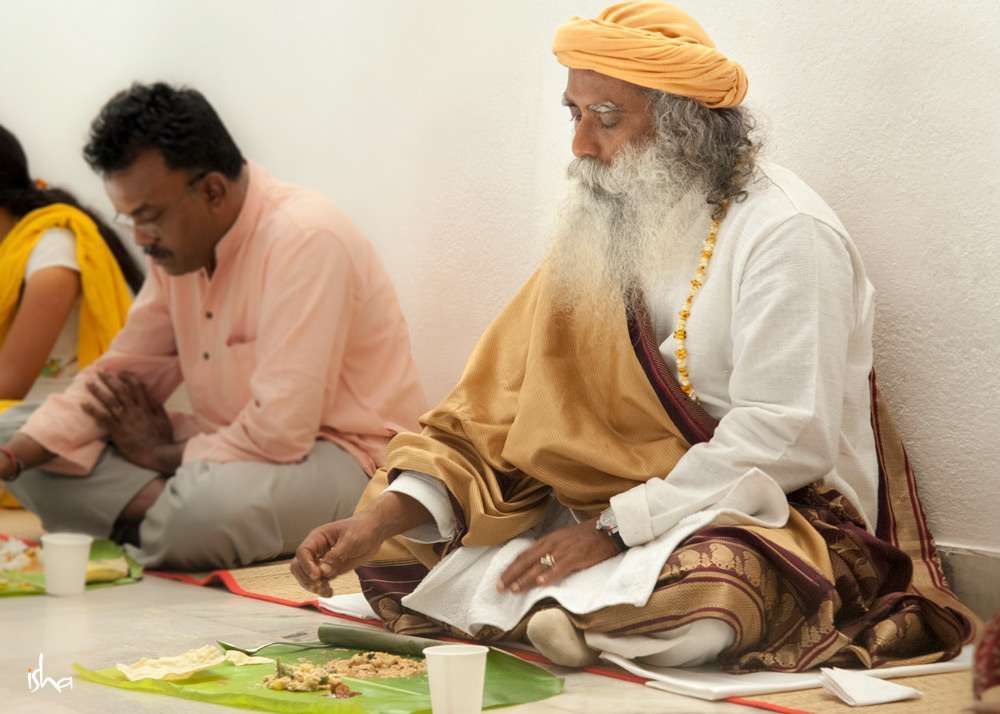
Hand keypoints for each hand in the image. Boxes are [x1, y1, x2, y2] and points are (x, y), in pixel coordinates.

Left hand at [82, 371, 173, 471]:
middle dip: (109, 380)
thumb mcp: (164, 420)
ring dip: (98, 391)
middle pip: (120, 391)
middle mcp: (134, 410)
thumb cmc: (162, 438)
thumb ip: (157, 407)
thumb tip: (153, 396)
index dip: (128, 377)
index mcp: (146, 406)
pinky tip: (83, 404)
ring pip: (109, 401)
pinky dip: (92, 410)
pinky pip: (102, 418)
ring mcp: (124, 419)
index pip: (136, 387)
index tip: (121, 372)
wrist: (157, 453)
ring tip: (89, 383)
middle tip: (100, 372)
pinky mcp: (116, 430)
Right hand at [292, 512, 387, 596]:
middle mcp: (317, 550)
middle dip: (306, 577)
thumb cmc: (361, 529)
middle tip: (319, 584)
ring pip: (306, 576)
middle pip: (299, 566)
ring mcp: (322, 561)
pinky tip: (329, 592)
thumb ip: (336, 555)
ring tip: (326, 590)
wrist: (373, 532)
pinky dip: (321, 589)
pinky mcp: (330, 570)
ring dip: (313, 586)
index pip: (303, 552)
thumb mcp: (351, 540)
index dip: (306, 565)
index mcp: (318, 538)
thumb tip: (323, 570)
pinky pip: (319, 582)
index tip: (317, 575)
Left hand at [498, 518, 621, 592]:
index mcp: (548, 540)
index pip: (524, 554)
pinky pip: (560, 567)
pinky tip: (540, 583)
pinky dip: (549, 575)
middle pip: (527, 560)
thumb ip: (550, 548)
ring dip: (525, 578)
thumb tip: (536, 562)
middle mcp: (552, 544)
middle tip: (500, 587)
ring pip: (540, 566)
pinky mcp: (576, 557)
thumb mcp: (563, 539)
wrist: (607, 529)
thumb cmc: (586, 536)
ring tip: (514, 589)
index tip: (500, 578)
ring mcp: (563, 550)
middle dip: (512, 574)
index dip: (511, 566)